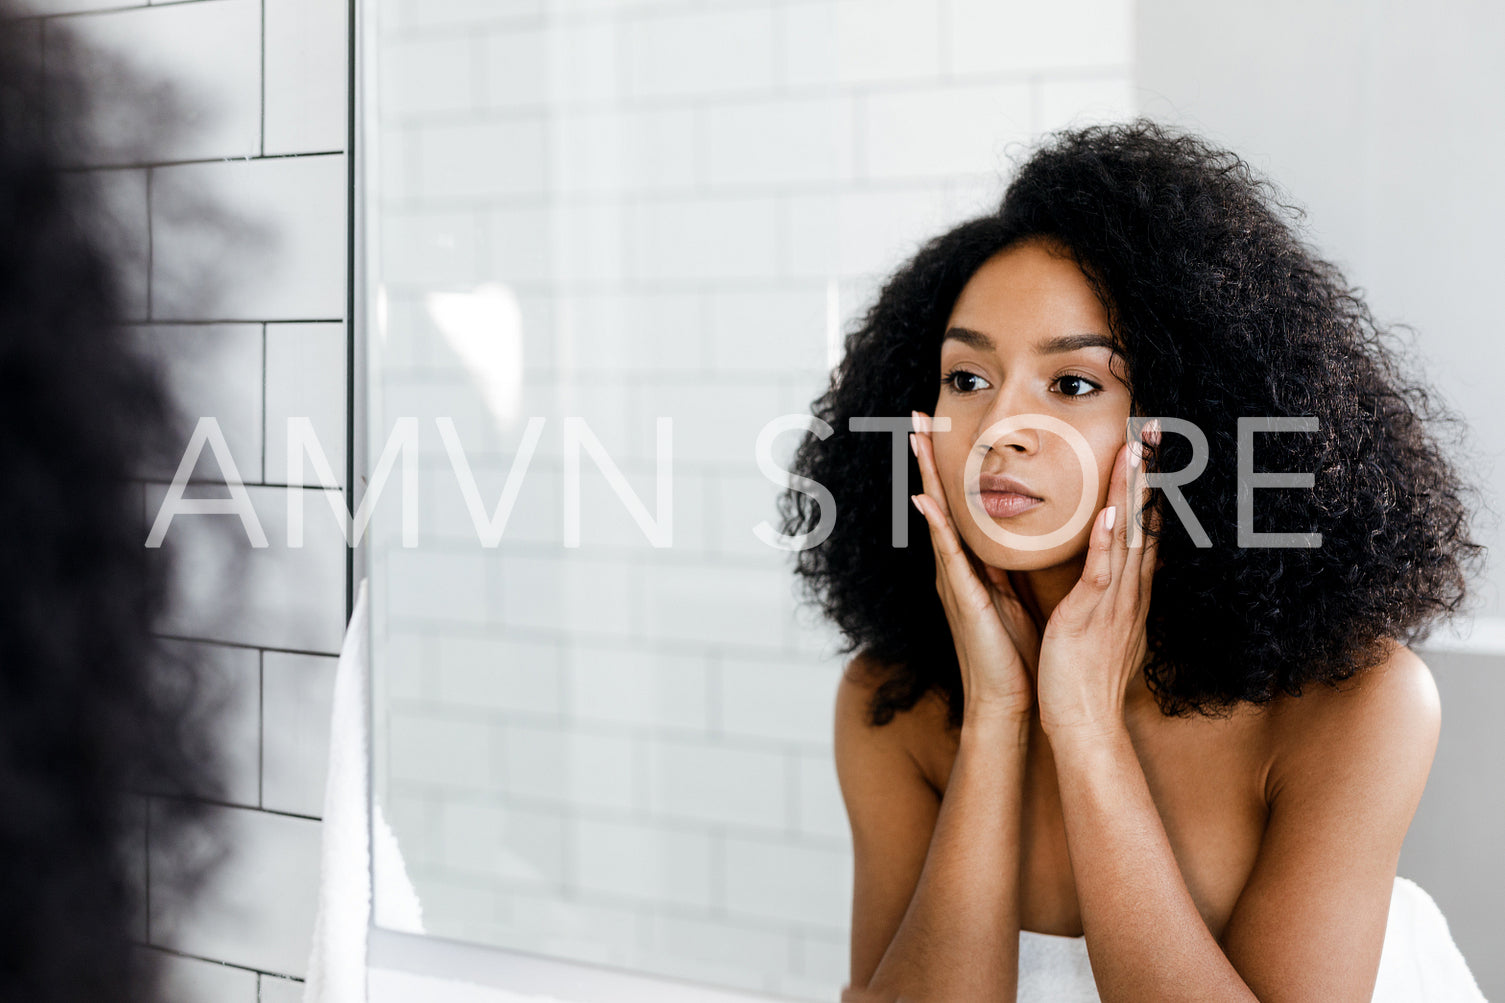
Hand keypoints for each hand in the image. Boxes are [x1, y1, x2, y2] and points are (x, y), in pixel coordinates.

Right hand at [910, 410, 1039, 722]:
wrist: (1007, 701)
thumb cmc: (1016, 653)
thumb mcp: (1015, 596)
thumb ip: (1011, 566)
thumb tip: (1019, 535)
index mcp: (971, 565)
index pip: (957, 504)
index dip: (947, 466)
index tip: (940, 426)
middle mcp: (955, 567)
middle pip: (937, 500)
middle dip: (927, 458)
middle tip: (915, 415)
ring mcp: (953, 581)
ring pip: (938, 517)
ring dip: (926, 477)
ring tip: (916, 440)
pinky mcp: (963, 599)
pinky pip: (948, 555)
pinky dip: (937, 527)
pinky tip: (926, 500)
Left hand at [1036, 419, 1161, 742]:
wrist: (1084, 724)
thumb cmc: (1084, 677)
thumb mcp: (1102, 624)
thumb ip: (1105, 592)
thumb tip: (1107, 566)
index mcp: (1127, 589)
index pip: (1141, 525)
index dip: (1146, 483)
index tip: (1148, 444)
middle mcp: (1128, 589)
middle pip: (1143, 519)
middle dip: (1147, 472)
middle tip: (1153, 426)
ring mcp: (1113, 602)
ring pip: (1127, 536)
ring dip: (1130, 492)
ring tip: (1136, 450)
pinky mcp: (1091, 618)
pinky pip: (1102, 574)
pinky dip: (1107, 543)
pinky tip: (1110, 513)